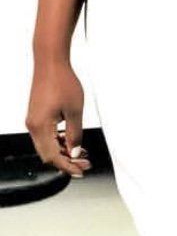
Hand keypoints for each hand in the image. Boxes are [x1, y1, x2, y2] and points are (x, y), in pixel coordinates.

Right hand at [26, 61, 92, 176]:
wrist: (50, 63)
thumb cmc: (62, 82)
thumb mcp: (75, 111)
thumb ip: (75, 134)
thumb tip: (76, 152)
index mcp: (40, 127)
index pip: (53, 156)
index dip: (67, 166)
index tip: (80, 172)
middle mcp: (33, 126)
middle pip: (48, 154)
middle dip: (66, 161)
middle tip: (84, 164)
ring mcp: (33, 121)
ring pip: (46, 145)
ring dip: (63, 152)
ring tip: (82, 154)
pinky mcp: (36, 115)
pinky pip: (46, 135)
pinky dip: (58, 141)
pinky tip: (71, 141)